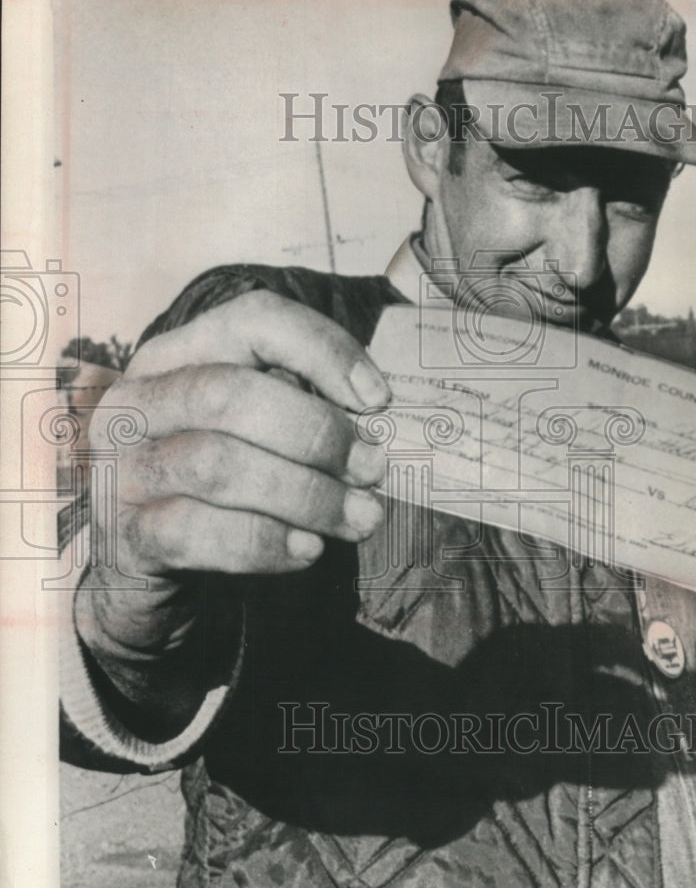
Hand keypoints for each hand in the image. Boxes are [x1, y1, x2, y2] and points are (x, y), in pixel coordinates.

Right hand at [81, 289, 389, 652]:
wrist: (152, 567)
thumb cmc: (225, 488)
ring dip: (306, 494)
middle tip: (373, 468)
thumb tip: (372, 429)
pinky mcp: (127, 536)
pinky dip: (264, 542)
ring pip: (217, 465)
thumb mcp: (259, 434)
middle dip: (317, 433)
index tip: (379, 400)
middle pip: (230, 395)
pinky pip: (195, 533)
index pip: (253, 321)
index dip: (323, 351)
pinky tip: (308, 548)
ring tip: (359, 517)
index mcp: (179, 356)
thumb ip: (304, 415)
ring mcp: (123, 469)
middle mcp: (140, 401)